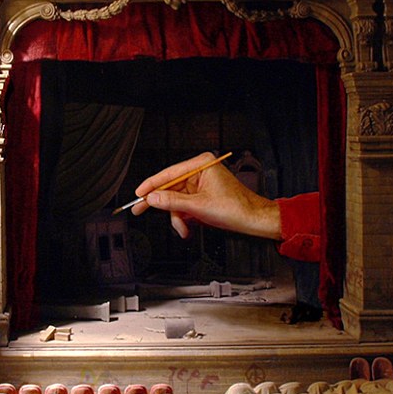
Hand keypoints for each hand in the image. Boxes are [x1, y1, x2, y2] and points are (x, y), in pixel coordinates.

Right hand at [131, 152, 281, 240]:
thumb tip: (152, 198)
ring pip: (176, 201)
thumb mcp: (198, 206)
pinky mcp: (202, 196)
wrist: (253, 220)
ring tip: (182, 229)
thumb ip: (172, 201)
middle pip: (171, 188)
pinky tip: (187, 228)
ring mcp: (201, 185)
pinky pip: (185, 206)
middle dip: (163, 205)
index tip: (139, 193)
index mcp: (202, 164)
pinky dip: (184, 218)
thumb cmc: (236, 208)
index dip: (151, 184)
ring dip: (177, 217)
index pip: (169, 173)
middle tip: (140, 209)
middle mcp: (200, 172)